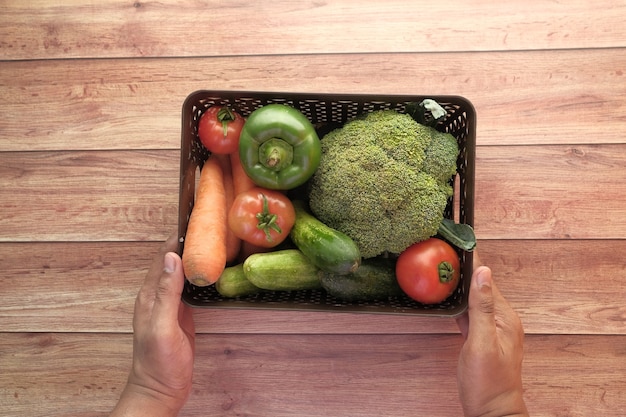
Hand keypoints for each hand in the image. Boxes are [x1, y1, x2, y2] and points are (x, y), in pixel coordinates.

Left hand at [110, 235, 194, 416]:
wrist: (161, 390)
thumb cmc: (158, 363)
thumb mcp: (163, 326)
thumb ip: (166, 293)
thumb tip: (172, 257)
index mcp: (150, 295)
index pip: (163, 256)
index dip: (176, 237)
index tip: (194, 220)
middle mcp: (159, 295)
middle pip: (173, 260)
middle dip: (187, 241)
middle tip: (210, 225)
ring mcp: (170, 304)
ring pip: (182, 271)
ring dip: (194, 255)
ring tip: (213, 240)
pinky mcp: (182, 314)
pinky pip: (189, 286)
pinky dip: (199, 273)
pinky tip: (210, 269)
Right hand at [455, 259, 528, 416]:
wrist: (491, 411)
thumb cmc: (487, 382)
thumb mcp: (482, 341)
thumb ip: (482, 307)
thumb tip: (484, 273)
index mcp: (504, 317)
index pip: (487, 280)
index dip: (473, 262)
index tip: (460, 243)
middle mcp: (501, 320)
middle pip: (481, 287)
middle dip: (464, 269)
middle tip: (445, 252)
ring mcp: (492, 330)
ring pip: (474, 299)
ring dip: (461, 285)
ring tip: (444, 268)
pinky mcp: (482, 338)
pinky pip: (471, 313)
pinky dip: (460, 303)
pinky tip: (449, 298)